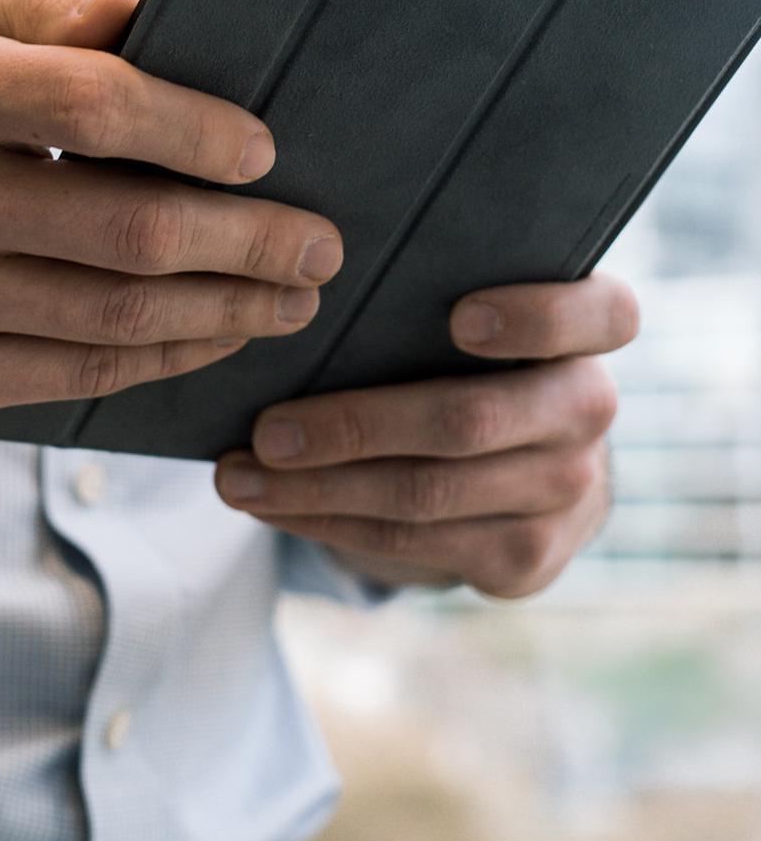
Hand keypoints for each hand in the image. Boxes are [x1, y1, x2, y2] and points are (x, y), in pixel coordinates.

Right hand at [0, 0, 341, 416]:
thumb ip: (52, 15)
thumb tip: (153, 12)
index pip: (93, 105)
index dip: (195, 131)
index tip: (268, 154)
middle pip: (128, 231)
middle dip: (250, 242)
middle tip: (322, 247)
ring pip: (118, 315)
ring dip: (230, 310)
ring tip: (295, 298)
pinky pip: (83, 372)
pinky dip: (170, 356)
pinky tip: (222, 334)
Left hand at [214, 274, 638, 597]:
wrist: (523, 464)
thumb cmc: (468, 358)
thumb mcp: (470, 313)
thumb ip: (428, 290)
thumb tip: (300, 281)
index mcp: (590, 331)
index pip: (603, 316)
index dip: (536, 319)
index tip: (458, 318)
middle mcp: (589, 411)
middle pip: (471, 421)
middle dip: (356, 427)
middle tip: (267, 430)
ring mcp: (565, 493)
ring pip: (426, 494)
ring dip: (317, 490)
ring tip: (237, 477)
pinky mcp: (526, 559)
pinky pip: (411, 542)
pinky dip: (327, 522)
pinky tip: (272, 505)